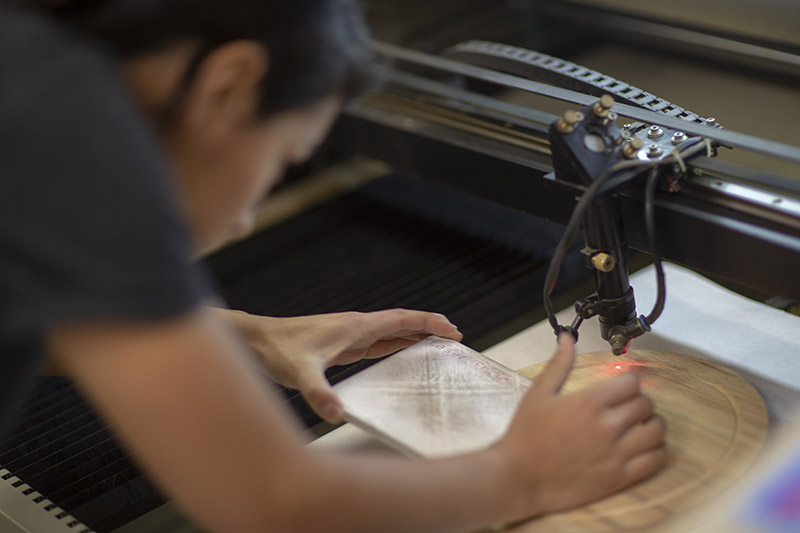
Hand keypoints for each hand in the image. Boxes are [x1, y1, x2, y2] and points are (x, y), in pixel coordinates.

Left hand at [221, 308, 461, 422]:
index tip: (452, 330)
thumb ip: (318, 393)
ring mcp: (349, 335)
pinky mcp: (341, 345)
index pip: (401, 320)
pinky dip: (395, 345)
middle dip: (429, 329)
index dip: (428, 322)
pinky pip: (377, 343)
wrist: (256, 340)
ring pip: (390, 332)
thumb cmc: (277, 350)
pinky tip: (402, 353)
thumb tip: (337, 415)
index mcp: (355, 327)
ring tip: (438, 346)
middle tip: (455, 340)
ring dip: (414, 336)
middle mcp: (356, 327)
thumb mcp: (300, 373)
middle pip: (401, 323)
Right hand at [496, 334, 666, 519]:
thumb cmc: (526, 435)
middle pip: (646, 404)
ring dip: (652, 424)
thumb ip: (559, 365)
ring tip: (639, 426)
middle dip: (639, 402)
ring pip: (657, 431)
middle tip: (627, 407)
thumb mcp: (538, 394)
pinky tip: (643, 448)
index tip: (620, 388)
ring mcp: (616, 453)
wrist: (519, 477)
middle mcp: (607, 426)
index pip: (631, 382)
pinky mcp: (619, 477)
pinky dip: (656, 451)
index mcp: (589, 402)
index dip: (627, 382)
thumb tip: (567, 339)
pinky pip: (655, 460)